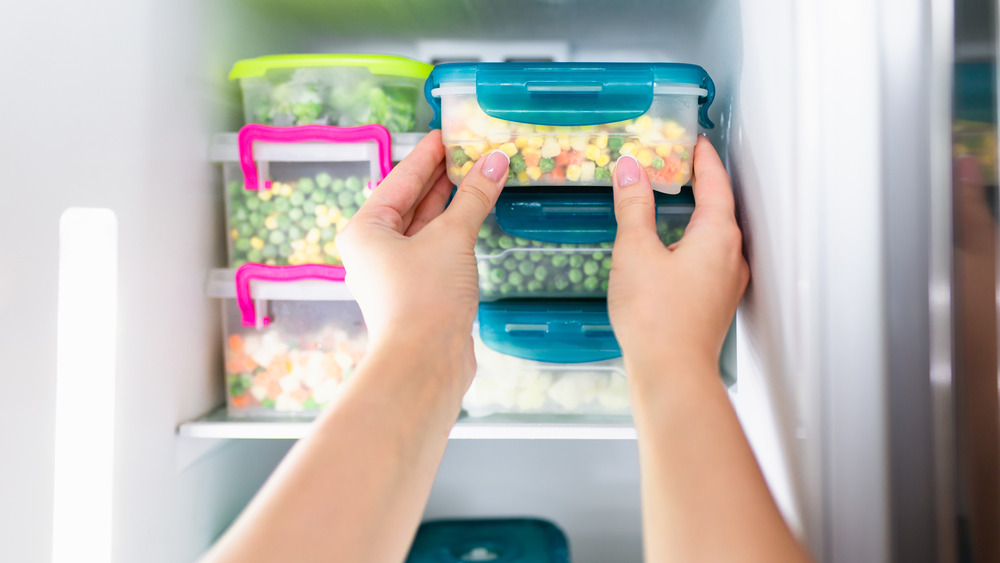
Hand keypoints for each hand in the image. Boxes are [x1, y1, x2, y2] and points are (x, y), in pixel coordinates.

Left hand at [335, 130, 509, 394]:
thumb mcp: (451, 238)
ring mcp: (395, 272)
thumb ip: (473, 197)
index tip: (449, 132)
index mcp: (366, 229)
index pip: (401, 179)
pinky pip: (437, 249)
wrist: (425, 363)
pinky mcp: (418, 292)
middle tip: (472, 150)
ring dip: (453, 204)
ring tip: (481, 175)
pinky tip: (477, 216)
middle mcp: (374, 249)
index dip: (428, 154)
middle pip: (411, 202)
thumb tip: (495, 161)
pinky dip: (456, 231)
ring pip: (426, 227)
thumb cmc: (424, 298)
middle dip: (443, 177)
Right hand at [607, 136, 747, 372]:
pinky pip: (709, 260)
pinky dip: (692, 242)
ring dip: (696, 215)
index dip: (704, 159)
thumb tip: (631, 170)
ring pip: (715, 236)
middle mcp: (731, 257)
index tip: (695, 142)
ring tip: (672, 203)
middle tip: (679, 166)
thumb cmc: (656, 316)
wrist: (671, 374)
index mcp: (718, 235)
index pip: (716, 183)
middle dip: (700, 185)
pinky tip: (671, 250)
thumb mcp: (635, 251)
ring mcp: (727, 283)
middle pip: (720, 208)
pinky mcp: (715, 303)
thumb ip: (633, 206)